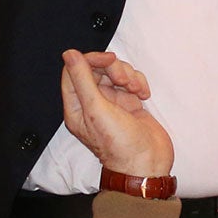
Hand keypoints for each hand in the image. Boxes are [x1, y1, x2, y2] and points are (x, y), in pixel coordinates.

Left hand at [60, 49, 173, 179]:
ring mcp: (112, 103)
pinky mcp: (130, 103)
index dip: (91, 60)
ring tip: (136, 90)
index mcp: (77, 106)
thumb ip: (82, 80)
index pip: (75, 71)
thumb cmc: (119, 143)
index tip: (109, 60)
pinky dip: (139, 83)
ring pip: (116, 73)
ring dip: (129, 76)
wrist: (147, 163)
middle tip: (124, 81)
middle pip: (98, 69)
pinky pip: (132, 81)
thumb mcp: (97, 109)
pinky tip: (144, 95)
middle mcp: (92, 103)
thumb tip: (69, 54)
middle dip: (114, 69)